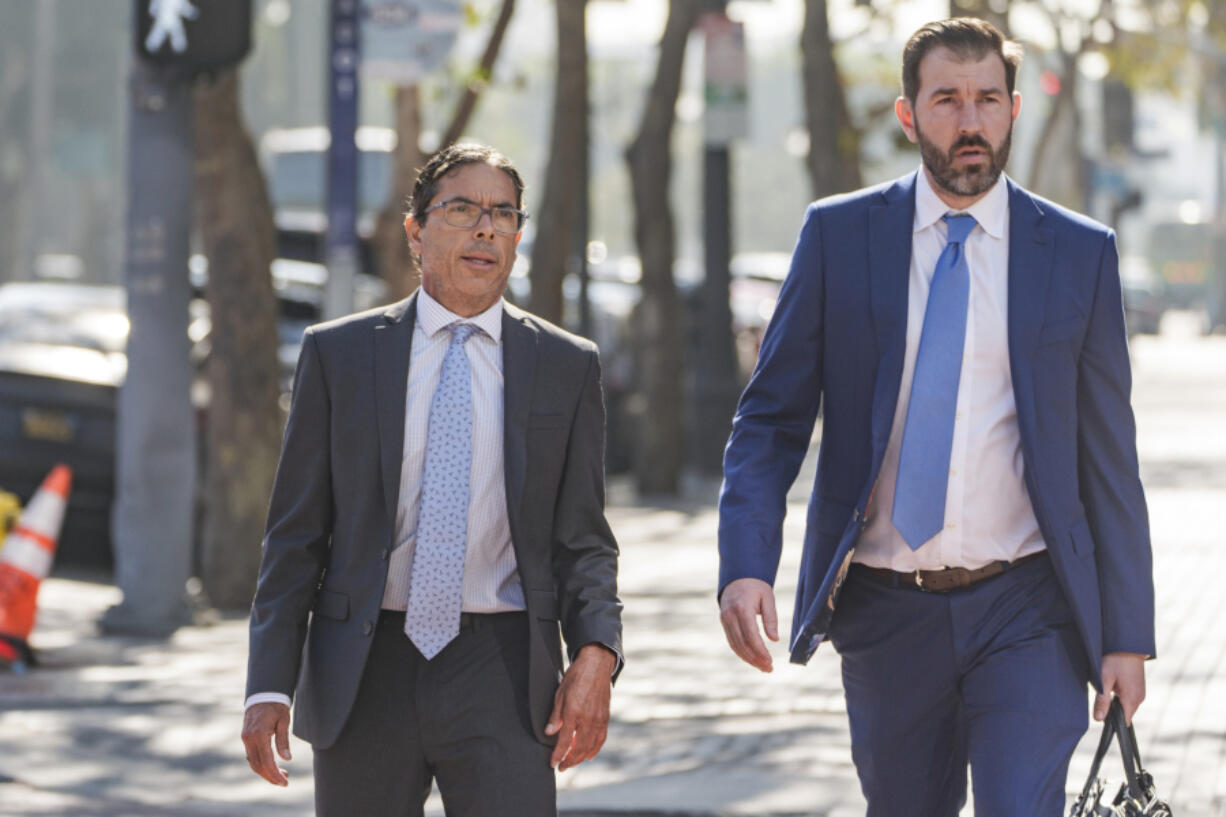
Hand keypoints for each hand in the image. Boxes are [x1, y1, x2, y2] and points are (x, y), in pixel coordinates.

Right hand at [241, 701, 291, 785]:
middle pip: (258, 766)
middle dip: (270, 776)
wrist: (263, 694)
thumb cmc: (276, 706)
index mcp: (259, 734)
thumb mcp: (284, 721)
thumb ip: (283, 741)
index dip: (275, 774)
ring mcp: (245, 739)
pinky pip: (251, 756)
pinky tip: (272, 765)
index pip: (267, 761)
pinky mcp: (245, 738)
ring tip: (281, 775)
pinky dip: (261, 764)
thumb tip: (287, 759)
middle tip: (284, 782)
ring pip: (253, 762)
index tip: (285, 782)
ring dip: (266, 772)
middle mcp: (249, 738)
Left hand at [545, 643, 616, 770]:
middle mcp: (588, 719)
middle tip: (561, 767)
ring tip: (572, 762)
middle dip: (569, 760)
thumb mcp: (559, 694)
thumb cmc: (576, 677)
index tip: (553, 763)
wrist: (596, 665)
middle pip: (578, 748)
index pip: (564, 741)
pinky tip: (589, 755)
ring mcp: (598, 719)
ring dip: (580, 758)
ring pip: (590, 746)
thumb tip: (549, 733)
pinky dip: (595, 749)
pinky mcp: (605, 717)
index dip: (558, 755)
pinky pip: (601, 738)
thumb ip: (555, 716)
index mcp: (574, 712)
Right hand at [719, 577, 777, 672]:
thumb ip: (771, 618)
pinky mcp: (724, 622)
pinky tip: (752, 659)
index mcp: (742, 609)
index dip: (760, 651)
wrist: (738, 576)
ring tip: (762, 667)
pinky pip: (732, 641)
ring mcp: (725, 619)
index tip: (770, 661)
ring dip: (749, 658)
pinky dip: (741, 652)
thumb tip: (774, 639)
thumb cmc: (756, 587)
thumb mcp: (768, 598)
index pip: (751, 636)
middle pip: (742, 643)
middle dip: (755, 659)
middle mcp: (730, 616)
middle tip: (768, 668)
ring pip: (735, 645)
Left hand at [1095, 652, 1146, 724]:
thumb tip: (1099, 719)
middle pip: (1123, 714)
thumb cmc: (1115, 660)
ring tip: (1105, 688)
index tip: (1101, 716)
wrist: (1127, 643)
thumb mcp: (1104, 679)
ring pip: (1124, 705)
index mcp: (1132, 699)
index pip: (1124, 722)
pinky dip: (1118, 695)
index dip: (1112, 722)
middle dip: (1111, 710)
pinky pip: (1127, 697)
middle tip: (1100, 697)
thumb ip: (1102, 700)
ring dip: (1114, 701)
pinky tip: (1111, 684)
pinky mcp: (1137, 686)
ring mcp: (1140, 692)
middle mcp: (1139, 698)